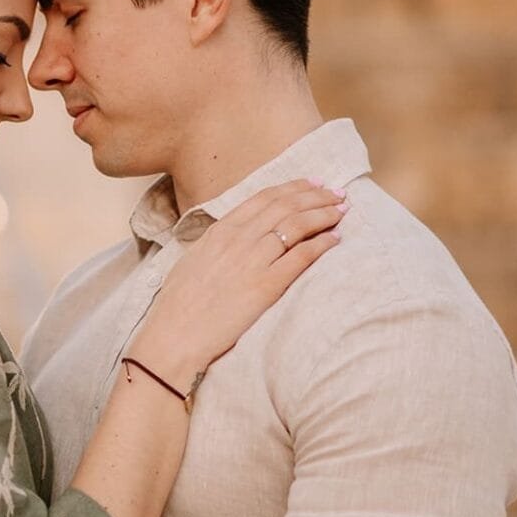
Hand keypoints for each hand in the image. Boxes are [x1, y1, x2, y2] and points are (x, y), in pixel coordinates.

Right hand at [131, 179, 345, 388]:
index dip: (292, 188)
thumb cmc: (180, 302)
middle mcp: (238, 239)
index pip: (264, 198)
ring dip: (323, 214)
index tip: (311, 183)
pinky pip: (301, 256)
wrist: (176, 333)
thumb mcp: (193, 259)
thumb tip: (231, 235)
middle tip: (336, 193)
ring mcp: (253, 260)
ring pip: (297, 225)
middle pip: (285, 206)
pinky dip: (321, 244)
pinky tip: (335, 239)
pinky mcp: (266, 286)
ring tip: (341, 210)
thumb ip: (216, 243)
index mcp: (220, 230)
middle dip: (315, 196)